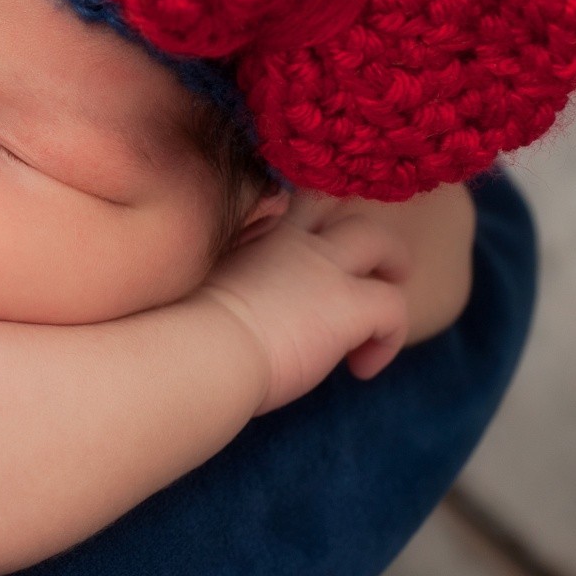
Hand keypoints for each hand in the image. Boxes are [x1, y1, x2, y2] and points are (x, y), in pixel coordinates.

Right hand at [198, 197, 411, 415]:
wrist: (197, 349)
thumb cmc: (181, 334)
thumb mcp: (194, 290)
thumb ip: (220, 282)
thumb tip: (213, 309)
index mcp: (253, 237)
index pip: (295, 206)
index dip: (311, 230)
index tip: (304, 272)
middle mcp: (292, 241)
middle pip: (343, 209)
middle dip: (362, 237)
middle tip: (368, 272)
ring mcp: (323, 267)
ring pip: (383, 242)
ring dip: (392, 270)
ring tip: (381, 317)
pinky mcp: (349, 303)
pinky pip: (394, 307)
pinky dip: (388, 340)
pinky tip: (361, 369)